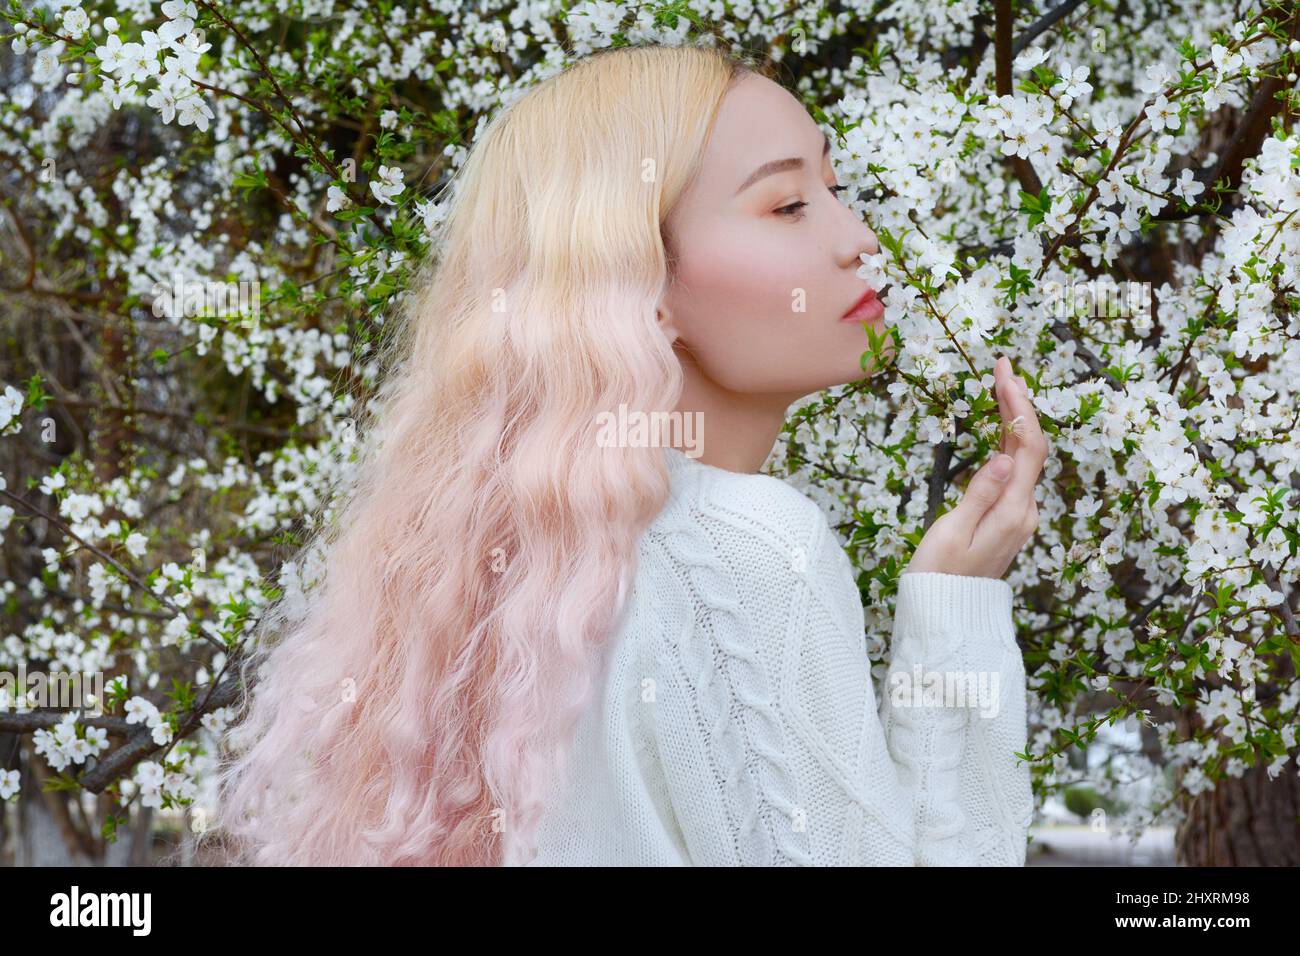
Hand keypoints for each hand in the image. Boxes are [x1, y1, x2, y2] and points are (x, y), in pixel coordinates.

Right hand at [905, 355, 1047, 579]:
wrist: (946, 612)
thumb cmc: (940, 574)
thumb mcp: (953, 532)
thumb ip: (980, 493)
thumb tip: (1003, 456)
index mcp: (1014, 511)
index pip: (1028, 446)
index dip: (1020, 406)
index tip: (1004, 373)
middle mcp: (1025, 510)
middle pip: (1031, 446)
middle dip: (1019, 403)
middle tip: (1003, 366)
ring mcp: (1019, 514)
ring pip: (1024, 456)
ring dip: (1014, 418)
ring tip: (1002, 383)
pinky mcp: (1009, 518)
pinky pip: (1015, 470)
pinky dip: (1009, 440)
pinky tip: (1000, 424)